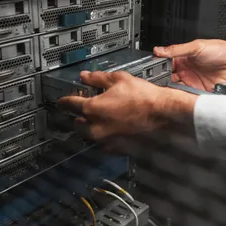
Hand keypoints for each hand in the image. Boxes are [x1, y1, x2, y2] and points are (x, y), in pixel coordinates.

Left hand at [57, 71, 196, 142]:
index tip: (61, 102)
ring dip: (92, 127)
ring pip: (90, 135)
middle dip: (79, 115)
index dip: (63, 101)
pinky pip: (104, 143)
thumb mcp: (119, 79)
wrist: (164, 115)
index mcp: (92, 109)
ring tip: (104, 117)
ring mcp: (106, 140)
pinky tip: (115, 128)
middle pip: (77, 123)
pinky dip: (105, 136)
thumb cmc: (144, 98)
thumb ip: (97, 78)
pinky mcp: (116, 148)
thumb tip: (85, 76)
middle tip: (88, 107)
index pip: (69, 105)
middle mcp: (96, 127)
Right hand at [154, 39, 225, 90]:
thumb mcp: (196, 47)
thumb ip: (177, 49)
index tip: (151, 70)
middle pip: (168, 77)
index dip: (158, 67)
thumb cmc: (222, 51)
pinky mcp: (197, 91)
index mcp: (184, 58)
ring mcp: (191, 81)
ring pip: (175, 88)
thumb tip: (160, 50)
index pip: (166, 63)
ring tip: (165, 88)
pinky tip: (178, 94)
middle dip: (161, 80)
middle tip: (156, 82)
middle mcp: (186, 70)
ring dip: (170, 89)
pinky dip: (181, 96)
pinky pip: (186, 95)